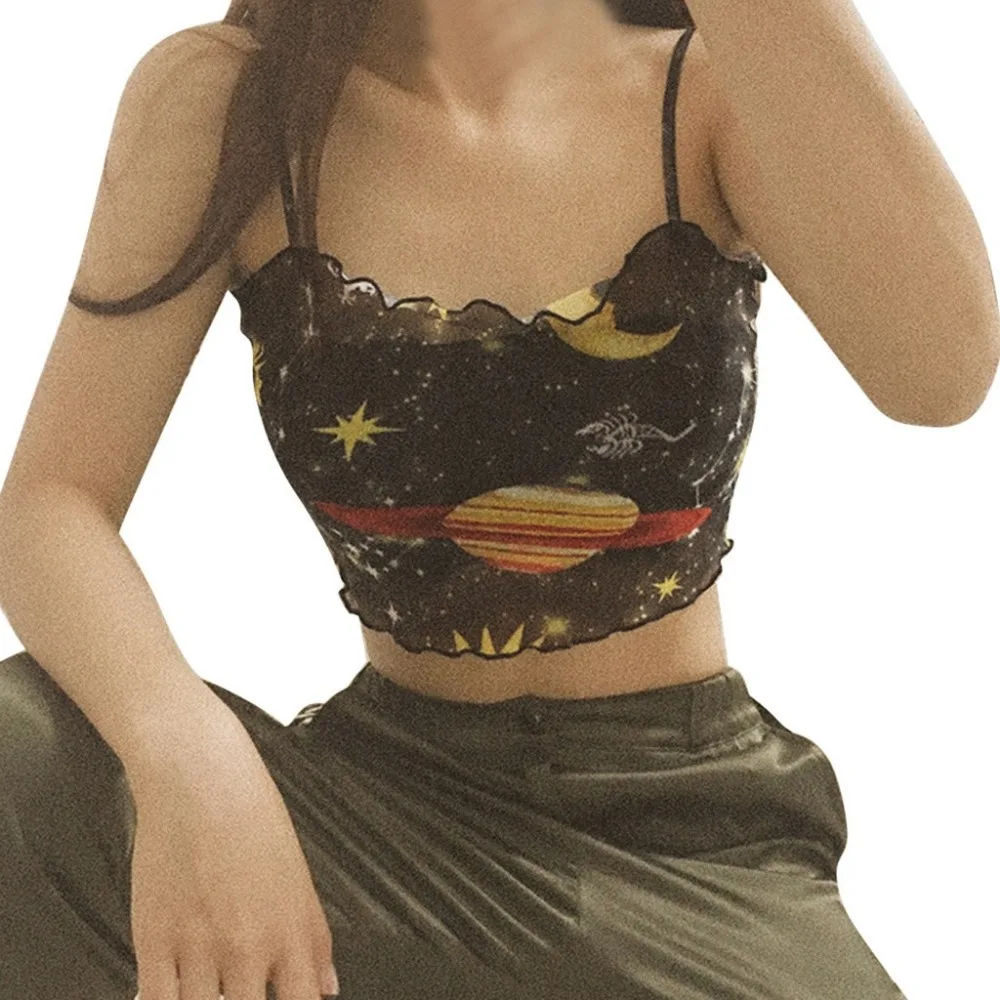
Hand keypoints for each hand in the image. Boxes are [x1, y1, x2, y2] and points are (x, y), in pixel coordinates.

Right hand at [126, 711, 338, 998]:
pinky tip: (174, 990)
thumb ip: (314, 940)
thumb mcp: (300, 877)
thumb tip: (326, 987)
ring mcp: (201, 949)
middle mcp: (250, 949)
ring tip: (209, 981)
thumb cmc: (251, 817)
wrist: (202, 778)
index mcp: (292, 934)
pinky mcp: (154, 943)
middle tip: (240, 984)